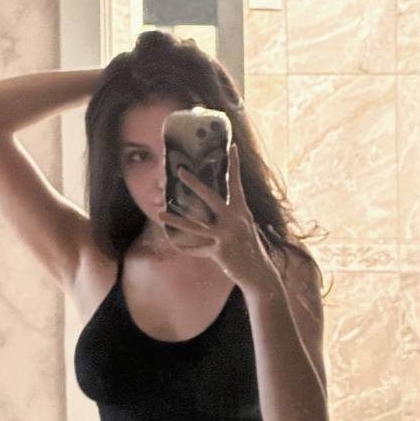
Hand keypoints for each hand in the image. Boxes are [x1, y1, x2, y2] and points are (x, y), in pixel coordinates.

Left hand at [158, 144, 278, 291]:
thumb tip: (216, 208)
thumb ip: (231, 216)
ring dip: (175, 220)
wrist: (260, 274)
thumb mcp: (244, 228)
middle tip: (180, 170)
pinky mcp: (220, 251)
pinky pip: (198, 248)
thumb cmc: (251, 249)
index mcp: (242, 211)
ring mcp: (227, 235)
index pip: (236, 183)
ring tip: (159, 213)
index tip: (233, 146)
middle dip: (194, 184)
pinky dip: (186, 247)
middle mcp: (235, 220)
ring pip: (195, 225)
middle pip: (211, 197)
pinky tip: (173, 244)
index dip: (235, 165)